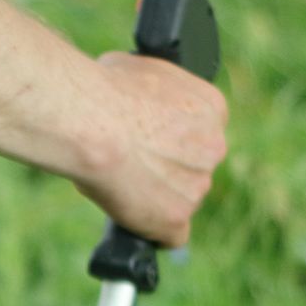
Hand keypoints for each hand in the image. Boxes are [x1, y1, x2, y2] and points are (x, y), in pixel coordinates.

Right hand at [70, 53, 228, 247]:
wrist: (91, 122)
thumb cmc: (105, 90)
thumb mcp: (141, 70)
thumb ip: (156, 94)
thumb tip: (141, 97)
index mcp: (212, 108)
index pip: (202, 132)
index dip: (173, 139)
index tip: (151, 142)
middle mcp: (214, 148)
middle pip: (195, 168)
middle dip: (168, 169)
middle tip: (132, 164)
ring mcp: (198, 187)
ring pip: (181, 200)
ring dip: (157, 198)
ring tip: (120, 184)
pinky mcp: (176, 220)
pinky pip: (170, 236)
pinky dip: (152, 231)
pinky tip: (132, 220)